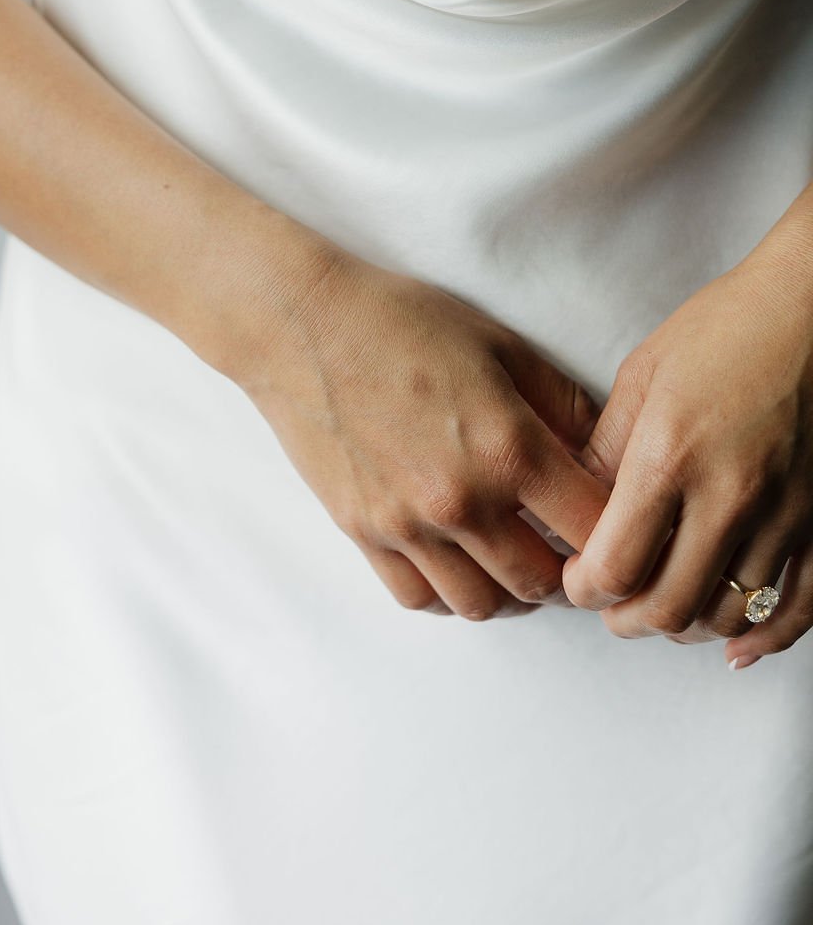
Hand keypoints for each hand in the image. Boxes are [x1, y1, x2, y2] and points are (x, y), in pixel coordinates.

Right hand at [234, 243, 612, 619]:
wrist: (301, 323)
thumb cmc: (404, 320)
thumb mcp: (502, 345)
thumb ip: (563, 405)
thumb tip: (608, 452)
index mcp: (509, 448)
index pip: (596, 529)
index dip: (621, 533)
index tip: (621, 526)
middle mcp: (461, 500)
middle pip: (544, 582)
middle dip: (570, 571)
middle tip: (572, 547)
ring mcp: (407, 525)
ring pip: (483, 604)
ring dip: (511, 590)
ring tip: (516, 556)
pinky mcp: (363, 533)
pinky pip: (419, 598)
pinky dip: (449, 593)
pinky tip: (459, 561)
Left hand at [561, 245, 812, 663]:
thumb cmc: (728, 327)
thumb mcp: (644, 375)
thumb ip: (607, 448)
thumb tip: (575, 504)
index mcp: (670, 458)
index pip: (612, 567)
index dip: (583, 589)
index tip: (575, 580)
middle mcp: (729, 497)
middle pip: (666, 609)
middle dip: (625, 619)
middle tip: (611, 604)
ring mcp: (785, 515)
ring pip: (726, 615)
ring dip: (685, 623)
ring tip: (661, 605)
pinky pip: (797, 608)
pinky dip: (763, 637)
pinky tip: (735, 646)